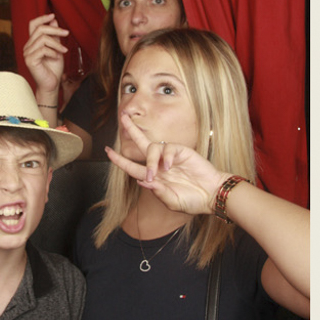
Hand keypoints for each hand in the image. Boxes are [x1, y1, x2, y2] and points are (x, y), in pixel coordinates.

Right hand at [23, 13, 68, 102]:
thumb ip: (54, 36)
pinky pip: (43, 50)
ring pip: (43, 39)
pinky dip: (53, 52)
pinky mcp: (30, 60)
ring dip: (56, 44)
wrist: (51, 85)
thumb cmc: (53, 69)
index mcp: (33, 42)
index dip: (42, 18)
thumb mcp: (56, 49)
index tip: (53, 15)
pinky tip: (57, 57)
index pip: (33, 24)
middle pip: (40, 29)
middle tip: (66, 33)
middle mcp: (28, 46)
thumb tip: (53, 20)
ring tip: (63, 51)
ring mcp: (27, 53)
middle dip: (55, 30)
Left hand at [107, 117, 225, 215]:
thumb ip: (158, 192)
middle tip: (123, 118)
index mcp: (154, 177)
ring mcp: (170, 157)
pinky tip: (170, 167)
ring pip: (152, 148)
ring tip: (154, 173)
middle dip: (132, 130)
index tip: (108, 152)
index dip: (120, 160)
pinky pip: (168, 149)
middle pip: (142, 144)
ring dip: (149, 160)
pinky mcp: (181, 151)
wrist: (211, 195)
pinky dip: (166, 157)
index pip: (133, 166)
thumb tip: (141, 181)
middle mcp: (160, 165)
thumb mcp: (173, 201)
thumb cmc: (193, 201)